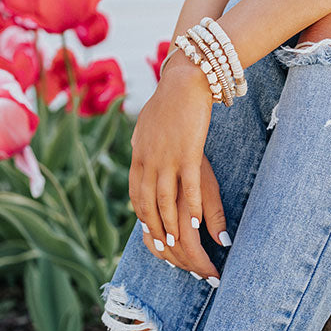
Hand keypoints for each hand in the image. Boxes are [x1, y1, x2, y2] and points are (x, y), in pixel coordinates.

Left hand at [129, 57, 229, 277]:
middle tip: (163, 251)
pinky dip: (190, 208)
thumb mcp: (147, 126)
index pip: (135, 194)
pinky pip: (188, 188)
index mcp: (138, 155)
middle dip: (155, 229)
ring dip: (170, 226)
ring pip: (165, 201)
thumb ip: (141, 145)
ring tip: (177, 246)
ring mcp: (167, 158)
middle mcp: (148, 160)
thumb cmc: (169, 102)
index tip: (149, 235)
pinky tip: (195, 224)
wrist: (185, 79)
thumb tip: (136, 155)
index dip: (142, 217)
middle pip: (147, 203)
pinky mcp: (188, 154)